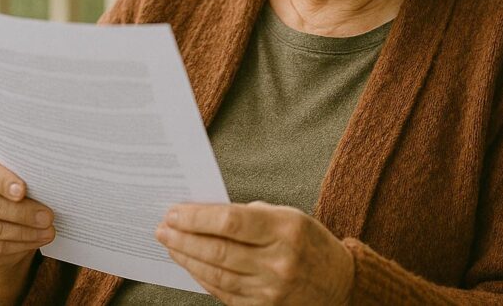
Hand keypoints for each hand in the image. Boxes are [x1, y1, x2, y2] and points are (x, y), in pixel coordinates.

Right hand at [0, 145, 55, 271]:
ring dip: (24, 232)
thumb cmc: (7, 177)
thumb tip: (49, 179)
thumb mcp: (12, 167)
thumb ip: (21, 169)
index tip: (23, 190)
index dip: (1, 180)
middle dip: (22, 212)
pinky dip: (17, 245)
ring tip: (47, 230)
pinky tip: (36, 240)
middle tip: (47, 216)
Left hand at [155, 200, 353, 304]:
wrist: (340, 285)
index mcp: (286, 229)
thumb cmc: (309, 243)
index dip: (197, 217)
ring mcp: (270, 289)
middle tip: (162, 227)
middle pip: (218, 249)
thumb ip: (250, 215)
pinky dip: (201, 276)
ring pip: (215, 273)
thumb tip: (204, 214)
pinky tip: (189, 264)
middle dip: (183, 237)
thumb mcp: (289, 217)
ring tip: (168, 244)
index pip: (231, 221)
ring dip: (186, 258)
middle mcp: (278, 261)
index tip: (174, 211)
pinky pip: (222, 292)